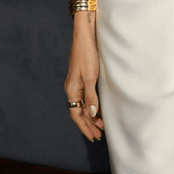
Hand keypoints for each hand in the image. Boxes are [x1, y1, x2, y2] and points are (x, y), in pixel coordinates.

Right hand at [64, 14, 103, 140]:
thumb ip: (91, 96)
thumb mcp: (90, 77)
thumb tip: (92, 114)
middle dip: (88, 124)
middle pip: (79, 112)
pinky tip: (98, 110)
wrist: (85, 37)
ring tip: (101, 125)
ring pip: (82, 105)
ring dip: (91, 116)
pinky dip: (91, 106)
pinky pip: (85, 97)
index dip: (84, 127)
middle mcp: (72, 89)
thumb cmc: (87, 55)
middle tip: (99, 135)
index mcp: (72, 90)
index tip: (92, 136)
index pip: (76, 114)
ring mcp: (76, 84)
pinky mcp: (82, 78)